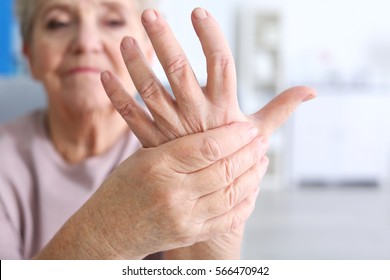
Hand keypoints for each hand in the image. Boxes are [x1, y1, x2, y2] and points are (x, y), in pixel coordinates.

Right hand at [35, 123, 267, 258]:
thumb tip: (216, 133)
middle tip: (262, 139)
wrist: (107, 230)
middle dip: (249, 152)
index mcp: (158, 165)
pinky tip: (253, 187)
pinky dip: (246, 201)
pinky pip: (228, 218)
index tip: (249, 127)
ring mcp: (183, 218)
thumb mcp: (143, 157)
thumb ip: (178, 147)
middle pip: (224, 169)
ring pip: (232, 193)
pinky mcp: (190, 235)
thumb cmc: (124, 187)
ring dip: (253, 174)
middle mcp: (173, 193)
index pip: (208, 147)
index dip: (234, 136)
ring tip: (262, 160)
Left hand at [101, 8, 315, 258]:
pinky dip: (117, 98)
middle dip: (164, 40)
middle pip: (178, 70)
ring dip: (135, 65)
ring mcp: (172, 129)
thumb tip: (312, 92)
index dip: (211, 37)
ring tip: (124, 40)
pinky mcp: (154, 143)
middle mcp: (196, 116)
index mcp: (224, 109)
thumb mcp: (260, 134)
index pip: (221, 64)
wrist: (212, 199)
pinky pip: (131, 118)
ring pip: (150, 91)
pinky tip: (104, 77)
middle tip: (150, 13)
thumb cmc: (237, 160)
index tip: (198, 12)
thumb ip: (282, 108)